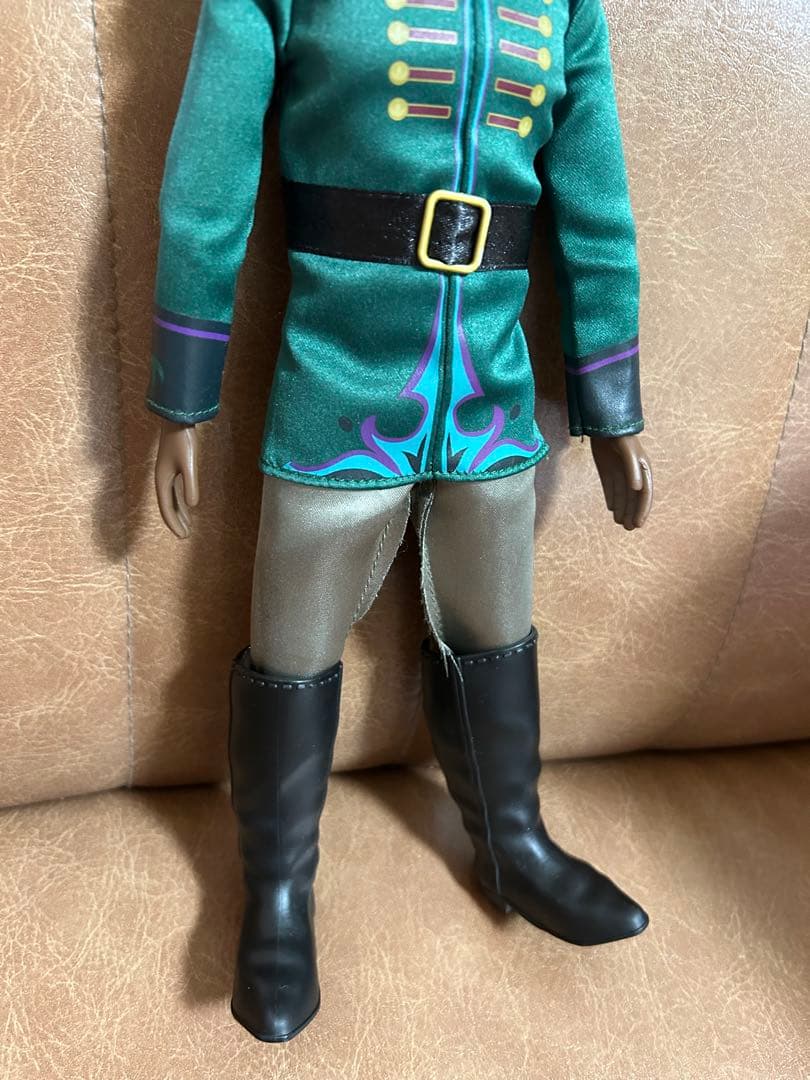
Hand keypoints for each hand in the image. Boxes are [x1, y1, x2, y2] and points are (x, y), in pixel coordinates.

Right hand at [154, 420, 199, 537]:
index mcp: (162, 480)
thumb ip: (191, 484)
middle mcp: (162, 479)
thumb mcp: (190, 463)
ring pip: (171, 499)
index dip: (174, 523)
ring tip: (186, 526)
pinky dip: (180, 501)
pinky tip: (188, 506)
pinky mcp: (173, 468)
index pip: (167, 507)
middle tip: (185, 536)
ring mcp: (167, 473)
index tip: (183, 536)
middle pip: (167, 506)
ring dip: (178, 513)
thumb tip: (192, 505)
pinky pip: (175, 491)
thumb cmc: (183, 440)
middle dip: (176, 521)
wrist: (177, 419)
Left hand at [590, 434, 652, 530]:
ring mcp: (620, 473)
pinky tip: (612, 510)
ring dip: (623, 509)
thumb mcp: (628, 452)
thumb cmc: (620, 437)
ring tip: (620, 523)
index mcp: (642, 469)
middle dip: (633, 513)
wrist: (605, 426)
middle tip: (629, 528)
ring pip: (623, 495)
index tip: (638, 524)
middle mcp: (633, 473)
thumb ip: (633, 470)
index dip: (642, 509)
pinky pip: (611, 489)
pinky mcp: (607, 471)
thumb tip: (637, 488)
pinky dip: (612, 499)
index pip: (645, 494)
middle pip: (634, 498)